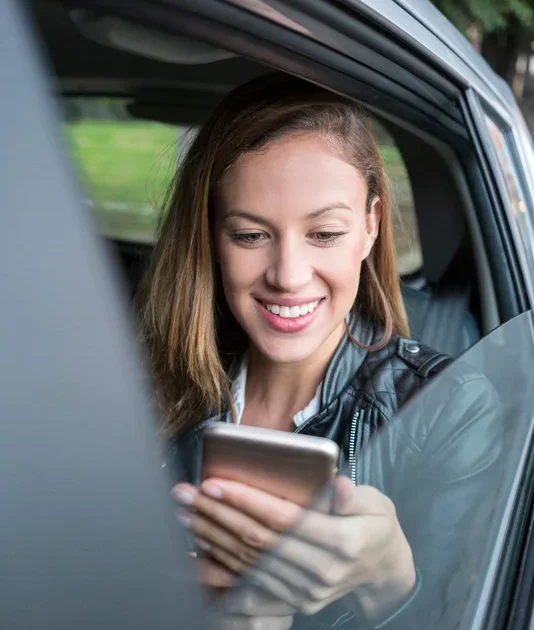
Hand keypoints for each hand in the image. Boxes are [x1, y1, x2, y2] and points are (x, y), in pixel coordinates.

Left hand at [174, 477, 415, 619]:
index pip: (285, 519)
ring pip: (250, 563)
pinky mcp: (296, 601)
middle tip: (187, 496)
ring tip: (185, 516)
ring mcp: (307, 591)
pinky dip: (223, 570)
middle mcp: (321, 570)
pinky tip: (198, 555)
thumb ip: (352, 497)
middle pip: (259, 541)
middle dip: (217, 516)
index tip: (215, 484)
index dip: (247, 500)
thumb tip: (338, 484)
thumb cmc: (376, 526)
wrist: (384, 570)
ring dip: (213, 538)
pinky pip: (252, 585)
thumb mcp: (377, 504)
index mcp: (342, 541)